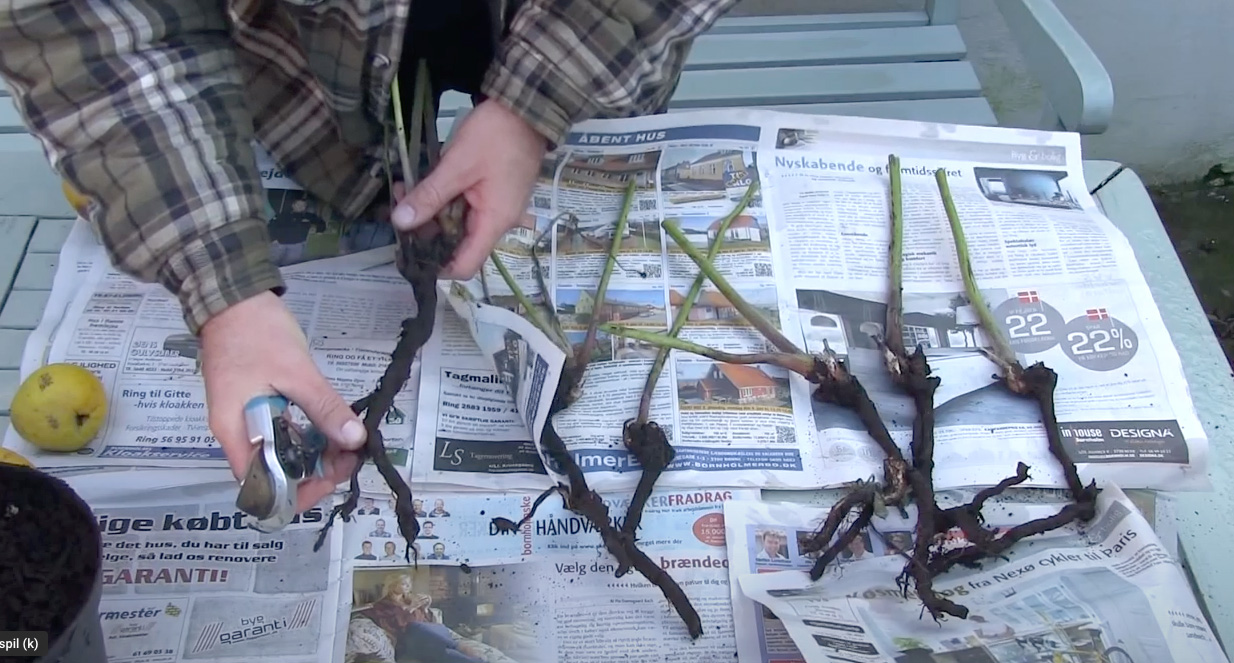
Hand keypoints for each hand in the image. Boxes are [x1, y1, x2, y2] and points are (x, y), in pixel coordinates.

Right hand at [200, 291, 366, 511]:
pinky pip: (280, 433)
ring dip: (313, 454)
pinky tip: (330, 426)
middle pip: (273, 474)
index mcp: (236, 432)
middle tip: (349, 454)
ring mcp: (245, 420)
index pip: (260, 488)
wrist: (231, 296)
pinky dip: (305, 435)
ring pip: (279, 454)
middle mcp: (236, 434)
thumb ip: (324, 407)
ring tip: (347, 442)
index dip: (296, 493)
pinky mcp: (255, 406)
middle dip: (313, 472)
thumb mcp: (296, 371)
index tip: (331, 478)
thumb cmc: (257, 333)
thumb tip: (354, 440)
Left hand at [391, 98, 546, 278]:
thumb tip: (400, 222)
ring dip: (431, 210)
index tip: (409, 250)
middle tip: (398, 204)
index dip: (437, 266)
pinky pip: (464, 207)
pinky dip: (443, 199)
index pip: (465, 266)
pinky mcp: (492, 194)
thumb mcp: (456, 165)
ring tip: (406, 188)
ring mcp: (496, 208)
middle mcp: (498, 222)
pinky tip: (424, 183)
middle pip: (457, 244)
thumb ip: (429, 196)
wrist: (525, 108)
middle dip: (425, 228)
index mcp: (494, 222)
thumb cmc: (495, 136)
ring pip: (457, 223)